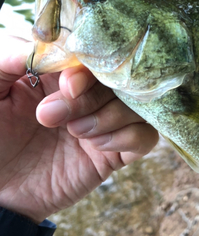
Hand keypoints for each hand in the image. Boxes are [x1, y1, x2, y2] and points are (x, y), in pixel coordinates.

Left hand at [0, 34, 158, 223]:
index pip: (92, 55)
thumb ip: (10, 60)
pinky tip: (98, 147)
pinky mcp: (116, 152)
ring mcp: (105, 122)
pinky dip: (129, 137)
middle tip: (51, 117)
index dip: (86, 68)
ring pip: (136, 105)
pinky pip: (146, 137)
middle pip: (118, 79)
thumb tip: (41, 44)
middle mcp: (88, 94)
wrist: (1, 191)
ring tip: (74, 133)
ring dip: (108, 117)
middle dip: (90, 98)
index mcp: (61, 73)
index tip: (67, 86)